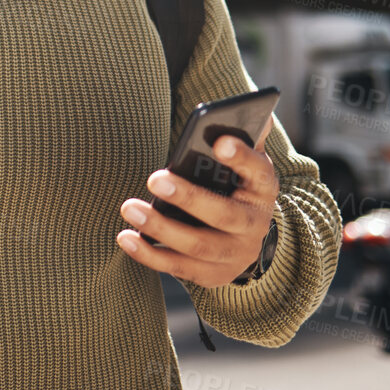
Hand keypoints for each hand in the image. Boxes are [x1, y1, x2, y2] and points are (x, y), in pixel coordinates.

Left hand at [115, 110, 277, 287]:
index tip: (218, 141)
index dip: (241, 157)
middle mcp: (254, 225)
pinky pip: (178, 267)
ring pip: (197, 245)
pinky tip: (125, 237)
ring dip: (160, 227)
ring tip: (129, 207)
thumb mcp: (242, 164)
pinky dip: (149, 254)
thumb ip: (238, 139)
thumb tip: (225, 115)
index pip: (258, 170)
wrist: (246, 239)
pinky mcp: (211, 274)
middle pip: (223, 214)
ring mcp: (234, 254)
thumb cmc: (234, 187)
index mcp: (263, 188)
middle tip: (155, 178)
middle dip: (188, 197)